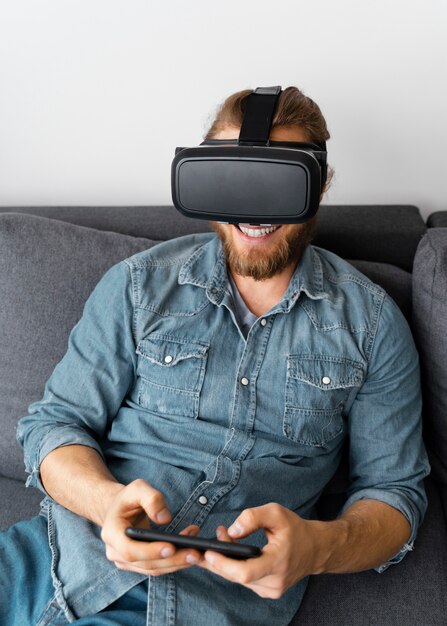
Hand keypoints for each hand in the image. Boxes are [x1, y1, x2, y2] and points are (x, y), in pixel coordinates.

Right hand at [100, 479, 202, 575]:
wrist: (118, 509)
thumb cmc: (128, 498)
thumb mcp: (137, 488)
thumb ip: (151, 499)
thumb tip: (165, 518)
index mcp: (111, 533)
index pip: (130, 550)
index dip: (150, 551)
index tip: (171, 547)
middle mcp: (115, 553)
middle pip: (146, 563)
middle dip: (172, 560)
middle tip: (195, 553)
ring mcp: (125, 562)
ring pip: (154, 568)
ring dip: (177, 563)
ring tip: (198, 552)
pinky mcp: (138, 565)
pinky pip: (158, 567)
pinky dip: (175, 561)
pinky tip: (191, 550)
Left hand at [197, 503, 322, 598]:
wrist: (315, 549)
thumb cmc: (295, 529)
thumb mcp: (276, 512)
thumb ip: (252, 517)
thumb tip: (232, 530)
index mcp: (278, 562)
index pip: (246, 572)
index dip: (224, 564)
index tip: (208, 552)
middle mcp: (274, 582)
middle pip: (236, 577)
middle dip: (218, 559)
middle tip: (210, 539)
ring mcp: (271, 590)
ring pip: (237, 579)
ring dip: (224, 561)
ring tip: (221, 538)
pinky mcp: (268, 591)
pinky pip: (244, 581)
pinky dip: (233, 567)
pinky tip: (230, 551)